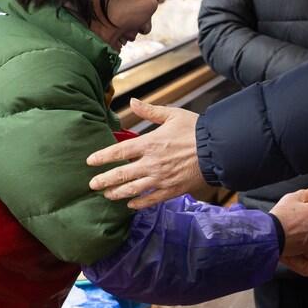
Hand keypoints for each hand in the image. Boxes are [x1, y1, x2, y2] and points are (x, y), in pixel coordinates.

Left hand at [87, 100, 208, 208]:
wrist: (217, 150)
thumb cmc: (195, 130)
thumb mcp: (172, 115)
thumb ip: (150, 111)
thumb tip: (133, 101)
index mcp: (150, 143)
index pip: (119, 151)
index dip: (103, 157)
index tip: (90, 161)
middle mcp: (151, 163)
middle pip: (121, 175)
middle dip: (104, 181)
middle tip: (92, 185)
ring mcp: (160, 179)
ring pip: (132, 190)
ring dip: (117, 193)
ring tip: (107, 195)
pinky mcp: (171, 190)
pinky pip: (150, 200)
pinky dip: (138, 203)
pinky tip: (130, 205)